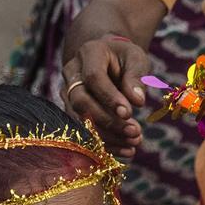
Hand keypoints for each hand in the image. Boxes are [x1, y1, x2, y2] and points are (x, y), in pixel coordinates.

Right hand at [61, 36, 150, 157]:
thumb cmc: (126, 59)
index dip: (109, 97)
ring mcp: (67, 94)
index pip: (93, 77)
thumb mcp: (137, 60)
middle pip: (81, 102)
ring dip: (108, 136)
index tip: (129, 113)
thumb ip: (136, 77)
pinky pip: (84, 132)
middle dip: (107, 121)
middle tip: (134, 132)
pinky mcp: (71, 112)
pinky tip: (127, 150)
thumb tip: (137, 101)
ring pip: (81, 121)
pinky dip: (106, 144)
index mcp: (89, 53)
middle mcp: (72, 73)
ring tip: (134, 143)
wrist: (111, 61)